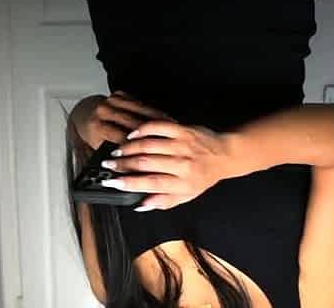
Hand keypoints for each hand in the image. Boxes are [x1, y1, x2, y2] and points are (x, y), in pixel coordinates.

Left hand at [74, 90, 176, 149]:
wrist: (86, 116)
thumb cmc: (95, 135)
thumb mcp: (99, 149)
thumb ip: (114, 159)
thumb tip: (130, 174)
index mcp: (95, 126)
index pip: (119, 136)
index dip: (136, 147)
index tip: (151, 157)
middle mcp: (103, 111)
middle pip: (131, 122)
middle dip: (151, 133)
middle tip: (168, 145)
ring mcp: (112, 101)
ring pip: (140, 110)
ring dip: (158, 121)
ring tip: (172, 132)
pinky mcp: (120, 94)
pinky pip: (142, 103)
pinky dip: (155, 112)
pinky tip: (167, 121)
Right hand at [99, 120, 232, 210]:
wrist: (225, 155)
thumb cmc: (203, 176)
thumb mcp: (186, 195)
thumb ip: (163, 202)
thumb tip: (140, 206)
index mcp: (183, 183)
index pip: (151, 184)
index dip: (128, 183)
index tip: (111, 182)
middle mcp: (183, 164)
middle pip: (146, 163)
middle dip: (123, 164)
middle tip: (108, 165)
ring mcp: (183, 145)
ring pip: (149, 144)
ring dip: (129, 147)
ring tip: (116, 151)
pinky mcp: (183, 130)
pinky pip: (159, 127)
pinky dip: (143, 130)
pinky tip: (132, 135)